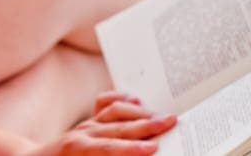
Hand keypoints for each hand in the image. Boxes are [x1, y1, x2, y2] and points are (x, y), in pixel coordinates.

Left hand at [30, 91, 176, 154]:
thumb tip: (135, 153)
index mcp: (79, 149)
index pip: (110, 148)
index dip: (132, 149)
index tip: (153, 148)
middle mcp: (83, 134)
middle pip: (119, 127)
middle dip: (147, 125)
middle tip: (171, 122)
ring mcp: (86, 125)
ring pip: (115, 113)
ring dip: (140, 113)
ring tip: (161, 116)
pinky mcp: (88, 122)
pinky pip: (105, 105)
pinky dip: (121, 99)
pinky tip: (137, 100)